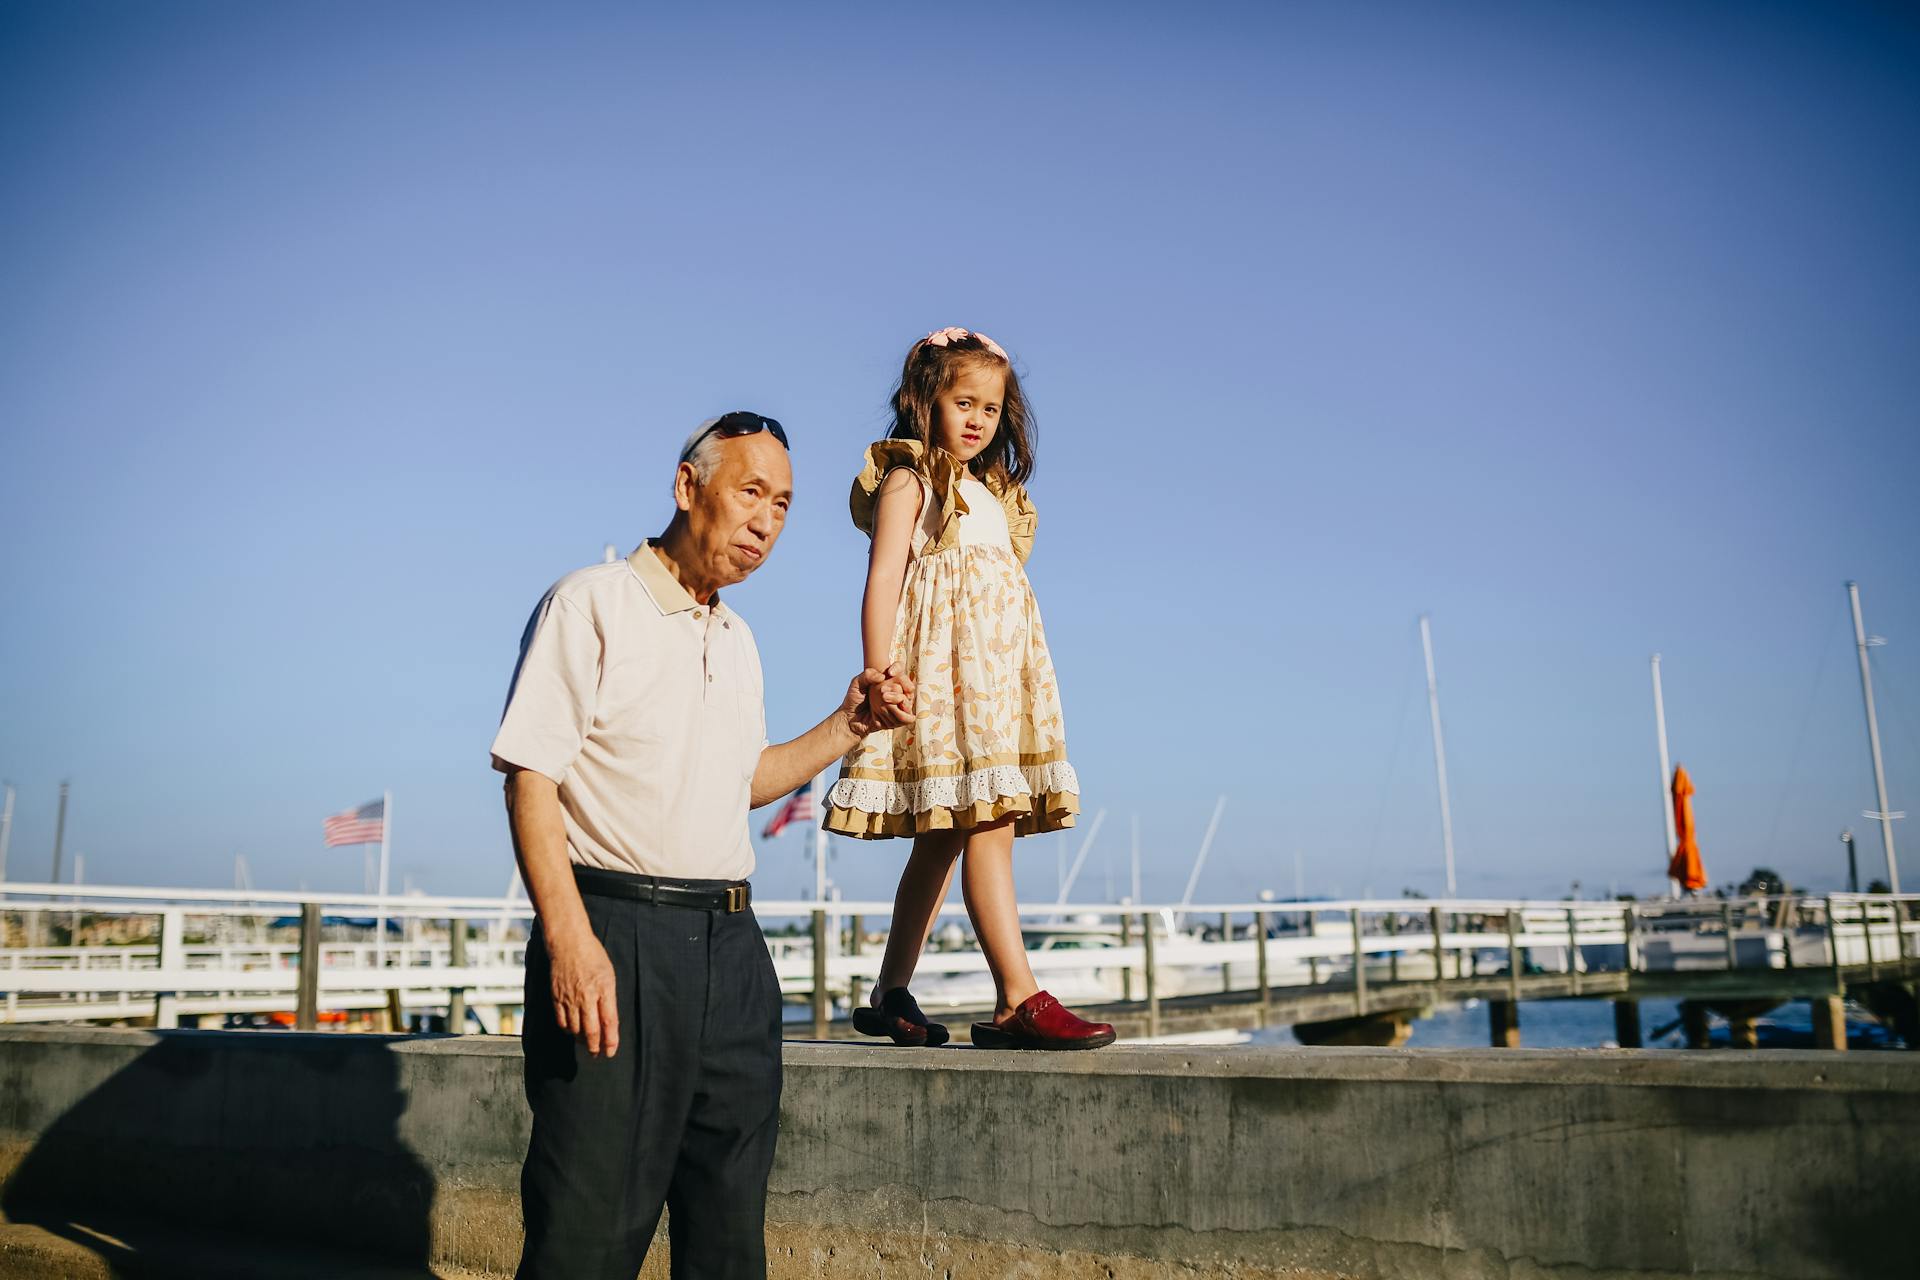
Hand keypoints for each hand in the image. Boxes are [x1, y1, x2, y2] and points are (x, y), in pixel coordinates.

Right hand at [548, 930, 618, 1057]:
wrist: (568, 944)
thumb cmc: (593, 957)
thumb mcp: (609, 976)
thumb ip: (609, 999)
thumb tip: (609, 1021)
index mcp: (603, 990)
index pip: (609, 1022)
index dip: (611, 1040)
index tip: (611, 1052)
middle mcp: (586, 997)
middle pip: (591, 1031)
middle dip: (595, 1047)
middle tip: (597, 1054)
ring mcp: (569, 998)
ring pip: (575, 1029)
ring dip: (581, 1040)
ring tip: (587, 1043)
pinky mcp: (556, 997)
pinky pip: (561, 1021)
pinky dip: (567, 1030)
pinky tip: (573, 1030)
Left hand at [845, 663, 914, 735]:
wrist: (850, 718)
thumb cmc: (854, 699)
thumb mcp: (856, 683)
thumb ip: (868, 675)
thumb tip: (882, 677)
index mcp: (888, 679)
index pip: (900, 668)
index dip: (898, 668)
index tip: (890, 672)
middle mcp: (896, 691)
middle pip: (908, 685)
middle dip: (897, 686)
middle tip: (882, 690)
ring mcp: (899, 705)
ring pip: (907, 700)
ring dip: (895, 699)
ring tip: (882, 699)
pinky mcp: (898, 719)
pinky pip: (906, 717)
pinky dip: (897, 713)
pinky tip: (883, 712)